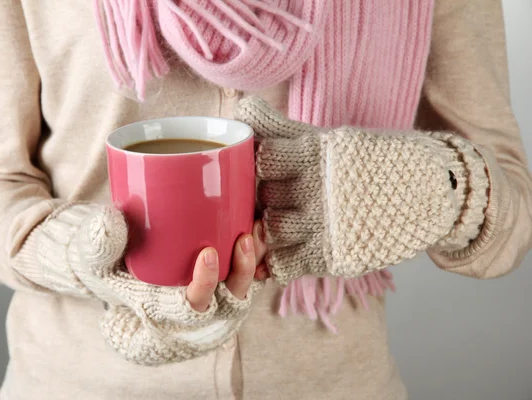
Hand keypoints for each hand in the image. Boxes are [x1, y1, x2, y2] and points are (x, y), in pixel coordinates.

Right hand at [71, 207, 267, 364]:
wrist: (111, 268)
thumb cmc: (102, 267)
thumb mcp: (91, 260)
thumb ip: (98, 244)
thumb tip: (112, 218)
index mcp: (160, 312)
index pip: (188, 310)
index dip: (204, 286)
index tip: (207, 254)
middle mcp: (189, 313)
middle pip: (228, 304)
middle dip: (242, 274)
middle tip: (244, 239)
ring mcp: (207, 298)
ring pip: (241, 289)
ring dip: (254, 263)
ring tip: (257, 230)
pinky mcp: (216, 281)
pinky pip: (243, 276)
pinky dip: (255, 256)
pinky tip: (258, 226)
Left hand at [235, 96, 487, 283]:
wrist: (434, 191)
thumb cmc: (375, 160)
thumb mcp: (332, 139)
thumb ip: (283, 128)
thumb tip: (242, 110)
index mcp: (316, 152)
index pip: (263, 158)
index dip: (258, 165)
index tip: (268, 169)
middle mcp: (318, 187)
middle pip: (265, 196)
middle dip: (265, 198)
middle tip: (275, 199)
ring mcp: (325, 225)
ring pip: (272, 229)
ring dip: (271, 228)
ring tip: (286, 220)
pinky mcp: (333, 257)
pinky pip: (285, 264)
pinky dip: (276, 262)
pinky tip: (285, 251)